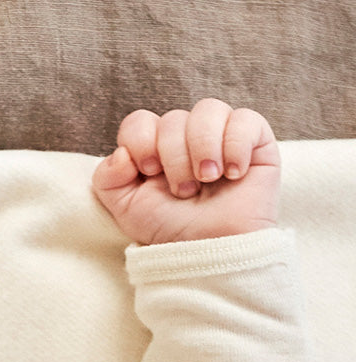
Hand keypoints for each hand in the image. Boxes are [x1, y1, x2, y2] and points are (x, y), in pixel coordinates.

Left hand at [91, 99, 279, 245]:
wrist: (209, 252)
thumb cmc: (170, 232)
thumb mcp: (126, 210)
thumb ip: (107, 179)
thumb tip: (122, 152)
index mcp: (154, 149)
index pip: (140, 121)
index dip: (141, 141)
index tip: (149, 172)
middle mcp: (186, 138)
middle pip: (174, 117)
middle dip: (174, 156)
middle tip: (183, 191)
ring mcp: (221, 137)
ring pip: (208, 110)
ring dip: (203, 147)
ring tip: (208, 179)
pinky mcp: (255, 142)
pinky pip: (246, 119)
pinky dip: (236, 145)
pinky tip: (233, 173)